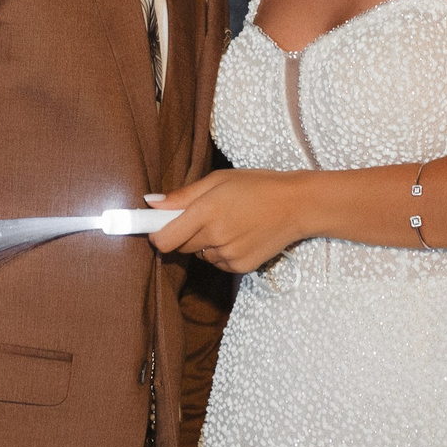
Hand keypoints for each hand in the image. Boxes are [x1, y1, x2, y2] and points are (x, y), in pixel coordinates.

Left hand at [152, 168, 313, 274]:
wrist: (296, 205)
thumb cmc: (257, 186)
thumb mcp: (218, 180)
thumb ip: (182, 195)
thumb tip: (150, 202)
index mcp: (207, 210)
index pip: (164, 238)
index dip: (155, 235)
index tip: (153, 229)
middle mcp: (216, 236)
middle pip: (180, 246)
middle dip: (182, 234)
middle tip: (202, 216)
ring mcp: (229, 254)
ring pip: (200, 254)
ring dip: (205, 243)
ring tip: (229, 222)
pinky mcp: (241, 267)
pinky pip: (218, 262)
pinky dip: (222, 252)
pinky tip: (240, 235)